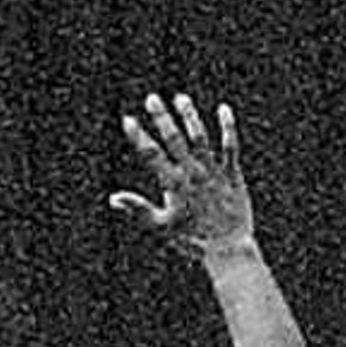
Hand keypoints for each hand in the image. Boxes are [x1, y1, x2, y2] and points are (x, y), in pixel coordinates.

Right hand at [109, 93, 256, 259]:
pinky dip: (227, 127)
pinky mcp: (232, 175)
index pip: (151, 155)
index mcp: (173, 185)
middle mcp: (193, 174)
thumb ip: (138, 208)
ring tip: (181, 98)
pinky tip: (224, 109)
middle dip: (162, 118)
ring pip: (200, 138)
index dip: (138, 137)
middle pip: (175, 140)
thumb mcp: (161, 226)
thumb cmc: (191, 240)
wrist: (227, 248)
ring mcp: (214, 173)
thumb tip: (113, 198)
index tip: (127, 120)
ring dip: (190, 117)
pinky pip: (230, 147)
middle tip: (152, 98)